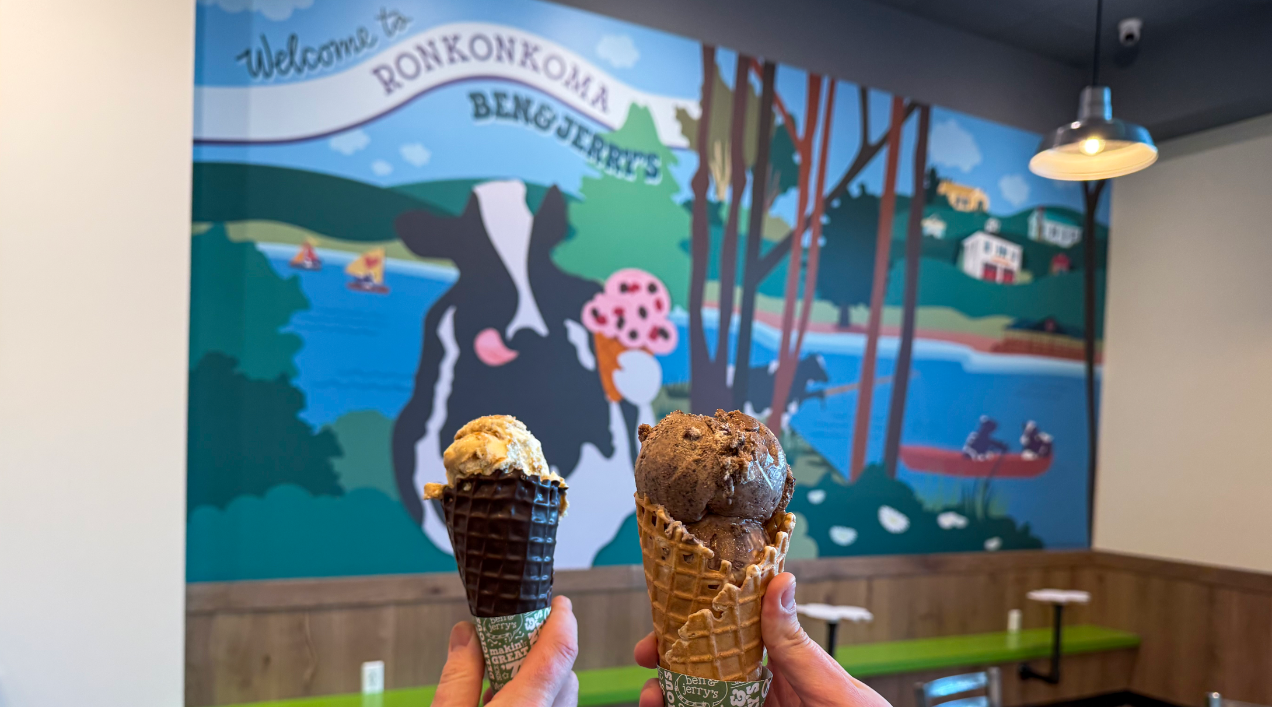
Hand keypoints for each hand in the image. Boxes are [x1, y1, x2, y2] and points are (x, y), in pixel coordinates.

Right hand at [433, 595, 579, 706]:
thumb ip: (458, 677)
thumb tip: (465, 635)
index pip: (558, 653)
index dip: (562, 620)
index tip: (558, 603)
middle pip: (564, 676)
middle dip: (541, 656)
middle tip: (511, 647)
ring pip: (562, 698)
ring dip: (540, 685)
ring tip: (499, 686)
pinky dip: (538, 704)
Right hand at [633, 574, 890, 706]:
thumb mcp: (829, 682)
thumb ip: (797, 642)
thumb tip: (780, 581)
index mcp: (782, 667)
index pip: (728, 639)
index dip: (691, 631)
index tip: (662, 628)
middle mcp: (762, 693)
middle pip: (702, 673)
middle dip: (668, 666)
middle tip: (647, 662)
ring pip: (699, 700)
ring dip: (668, 695)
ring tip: (652, 698)